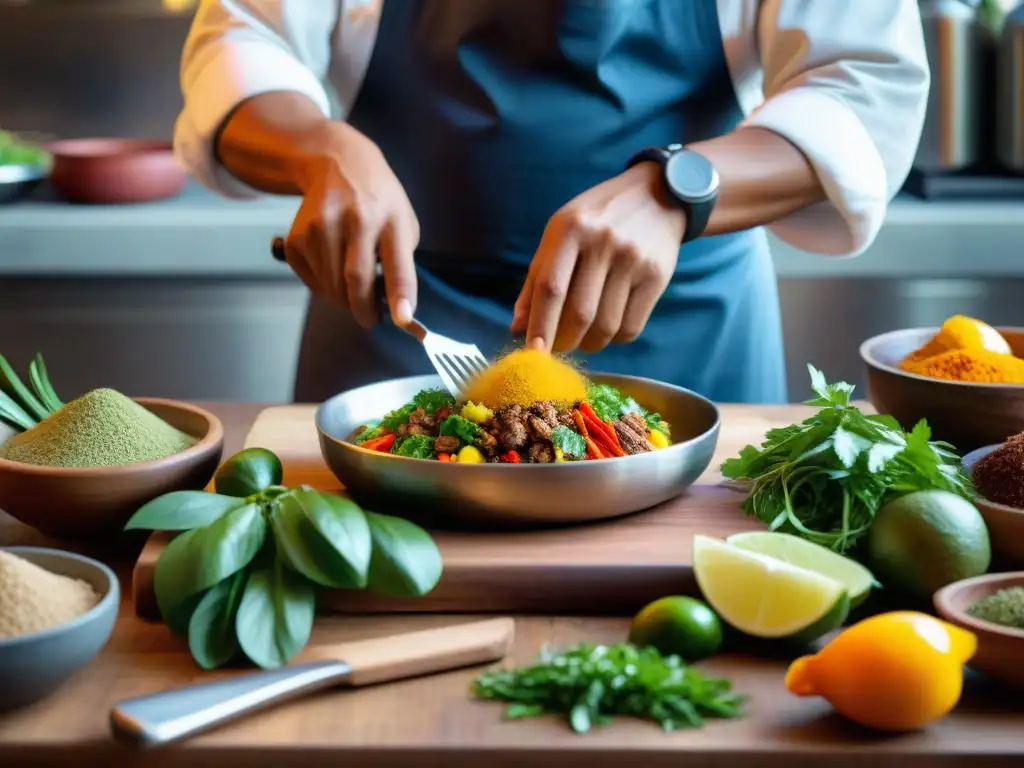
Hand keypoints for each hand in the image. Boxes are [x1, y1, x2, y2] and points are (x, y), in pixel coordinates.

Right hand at [282, 122, 418, 327]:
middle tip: (370, 318)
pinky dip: (323, 285)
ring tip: (351, 282)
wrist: (336, 163)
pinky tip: (331, 264)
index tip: (404, 320)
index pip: (398, 264)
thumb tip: (395, 308)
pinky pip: (310, 280)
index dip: (400, 296)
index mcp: (391, 220)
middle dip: (364, 311)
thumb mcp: (403, 221)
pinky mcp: (297, 235)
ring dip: (343, 298)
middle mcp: (356, 220)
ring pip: (331, 287)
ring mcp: (321, 226)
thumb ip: (401, 261)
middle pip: (356, 282)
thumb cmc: (378, 201)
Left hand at [511, 162, 685, 353]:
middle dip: (564, 341)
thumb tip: (518, 327)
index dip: (540, 325)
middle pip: (580, 314)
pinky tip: (609, 328)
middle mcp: (603, 243)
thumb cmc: (596, 218)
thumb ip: (536, 279)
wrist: (657, 195)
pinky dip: (615, 339)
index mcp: (570, 229)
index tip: (532, 353)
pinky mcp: (657, 276)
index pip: (551, 288)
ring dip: (590, 344)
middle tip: (558, 347)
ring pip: (606, 326)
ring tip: (584, 338)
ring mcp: (633, 259)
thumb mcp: (560, 233)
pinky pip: (631, 327)